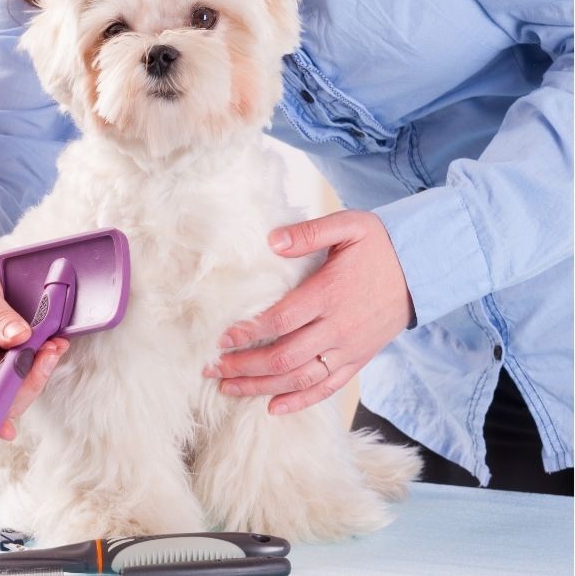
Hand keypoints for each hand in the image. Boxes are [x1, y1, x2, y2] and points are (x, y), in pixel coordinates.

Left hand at [204, 210, 413, 414]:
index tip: (221, 339)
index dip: (248, 333)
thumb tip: (272, 241)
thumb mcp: (348, 226)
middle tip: (210, 368)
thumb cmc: (379, 245)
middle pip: (284, 357)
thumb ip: (308, 233)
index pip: (280, 321)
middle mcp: (337, 328)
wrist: (423, 270)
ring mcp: (348, 349)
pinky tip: (271, 408)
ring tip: (228, 388)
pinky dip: (299, 401)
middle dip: (244, 366)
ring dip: (261, 387)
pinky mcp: (357, 361)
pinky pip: (326, 388)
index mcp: (329, 294)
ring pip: (300, 379)